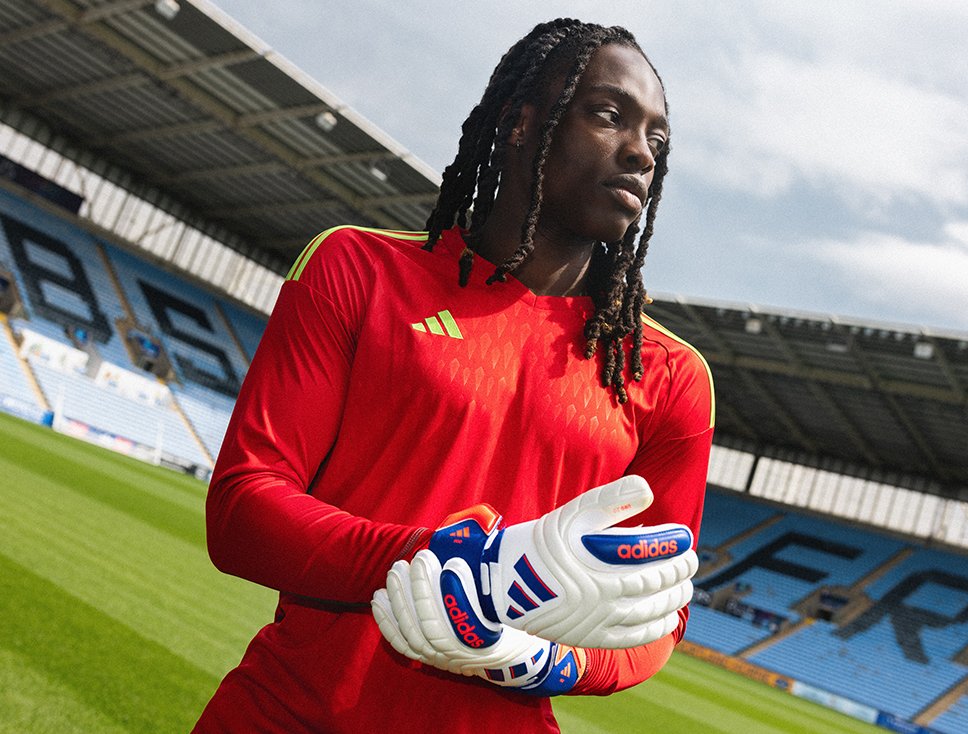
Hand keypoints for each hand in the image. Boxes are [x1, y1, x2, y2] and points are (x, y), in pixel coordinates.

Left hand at [372, 553, 584, 695]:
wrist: (508, 651)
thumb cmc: (509, 614)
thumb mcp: (510, 595)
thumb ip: (495, 574)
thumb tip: (485, 540)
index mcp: (489, 641)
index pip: (466, 624)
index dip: (456, 594)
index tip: (452, 563)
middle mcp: (463, 656)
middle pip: (433, 628)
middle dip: (421, 590)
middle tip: (419, 559)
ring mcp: (442, 659)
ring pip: (413, 635)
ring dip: (401, 601)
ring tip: (396, 571)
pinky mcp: (427, 658)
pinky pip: (402, 643)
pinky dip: (387, 621)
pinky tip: (379, 599)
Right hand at [425, 475, 696, 648]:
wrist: (504, 583)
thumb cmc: (542, 542)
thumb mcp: (571, 513)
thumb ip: (610, 499)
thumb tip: (648, 490)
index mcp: (593, 562)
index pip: (647, 556)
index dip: (672, 548)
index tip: (685, 538)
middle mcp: (597, 595)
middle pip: (652, 585)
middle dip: (678, 573)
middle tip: (690, 561)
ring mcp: (595, 620)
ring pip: (648, 613)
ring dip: (673, 599)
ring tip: (685, 587)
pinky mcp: (590, 637)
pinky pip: (632, 638)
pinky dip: (656, 629)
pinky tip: (669, 618)